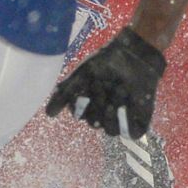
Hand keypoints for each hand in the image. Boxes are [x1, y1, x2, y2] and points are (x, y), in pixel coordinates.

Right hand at [46, 28, 166, 138]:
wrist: (134, 54)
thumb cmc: (105, 62)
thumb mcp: (80, 76)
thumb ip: (63, 94)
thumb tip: (48, 114)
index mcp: (89, 103)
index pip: (80, 115)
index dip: (81, 105)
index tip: (86, 89)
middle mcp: (104, 112)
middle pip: (94, 123)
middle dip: (98, 105)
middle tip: (102, 85)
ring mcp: (122, 116)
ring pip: (111, 131)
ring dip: (113, 113)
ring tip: (119, 91)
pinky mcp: (140, 119)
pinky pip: (133, 133)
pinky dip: (129, 123)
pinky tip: (126, 105)